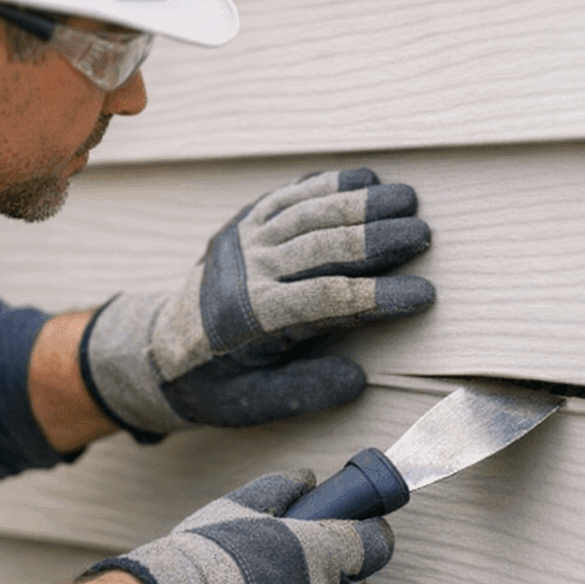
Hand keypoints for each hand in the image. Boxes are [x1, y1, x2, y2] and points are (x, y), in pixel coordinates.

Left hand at [80, 168, 433, 437]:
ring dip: (361, 202)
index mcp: (250, 318)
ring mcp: (243, 240)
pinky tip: (364, 179)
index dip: (379, 296)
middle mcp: (247, 270)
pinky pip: (288, 195)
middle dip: (379, 237)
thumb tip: (359, 377)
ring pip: (308, 211)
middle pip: (323, 245)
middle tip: (425, 234)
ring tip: (409, 198)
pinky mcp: (243, 222)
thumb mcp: (255, 404)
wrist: (160, 349)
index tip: (423, 295)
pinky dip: (327, 184)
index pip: (327, 300)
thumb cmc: (216, 382)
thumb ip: (306, 391)